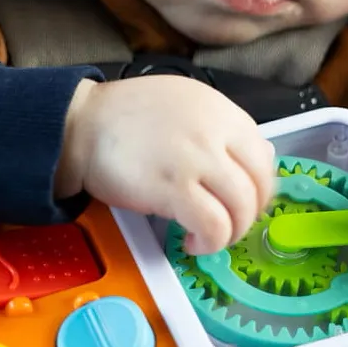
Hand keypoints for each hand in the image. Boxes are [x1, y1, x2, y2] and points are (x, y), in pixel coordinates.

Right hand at [55, 77, 276, 254]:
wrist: (82, 124)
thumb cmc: (126, 117)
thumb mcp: (186, 104)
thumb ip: (221, 129)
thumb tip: (255, 159)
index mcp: (221, 112)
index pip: (264, 157)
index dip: (260, 190)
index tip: (246, 204)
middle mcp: (215, 133)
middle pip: (258, 186)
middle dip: (249, 216)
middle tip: (230, 226)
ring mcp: (196, 160)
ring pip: (241, 209)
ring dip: (231, 233)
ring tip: (209, 238)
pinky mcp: (173, 188)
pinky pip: (213, 225)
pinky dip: (210, 242)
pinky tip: (193, 242)